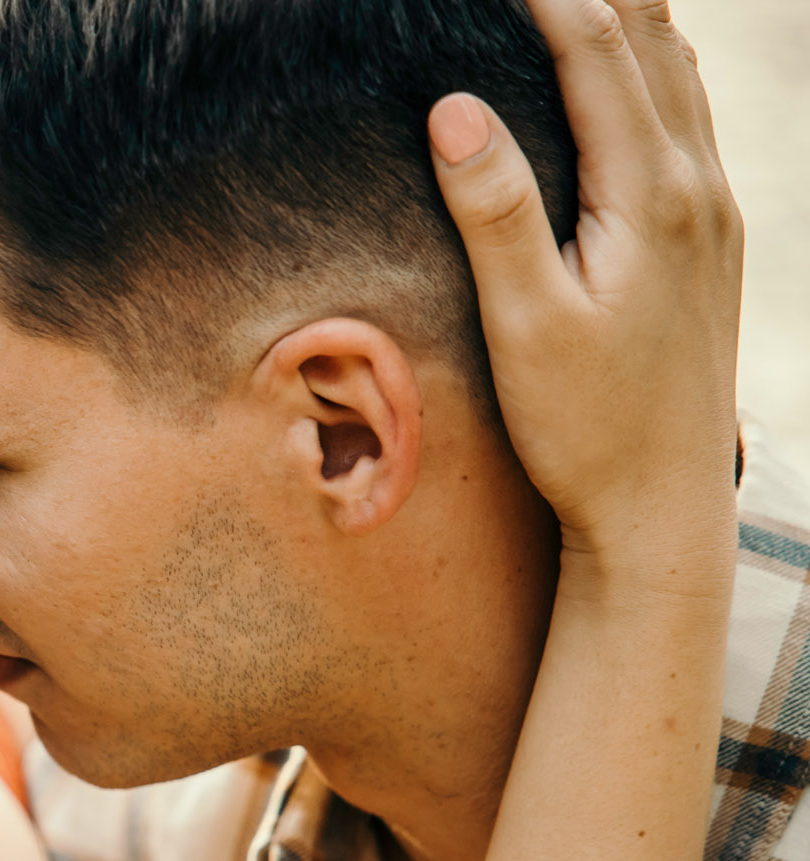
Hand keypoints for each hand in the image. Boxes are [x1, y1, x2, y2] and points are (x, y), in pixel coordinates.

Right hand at [429, 0, 741, 581]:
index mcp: (648, 198)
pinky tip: (640, 63)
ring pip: (678, 76)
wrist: (663, 505)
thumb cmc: (583, 425)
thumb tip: (454, 108)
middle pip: (650, 46)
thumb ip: (494, 211)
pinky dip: (656, 67)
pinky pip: (690, 119)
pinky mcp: (712, 240)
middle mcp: (695, 189)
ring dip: (631, 17)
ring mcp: (713, 212)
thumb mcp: (525, 324)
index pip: (597, 55)